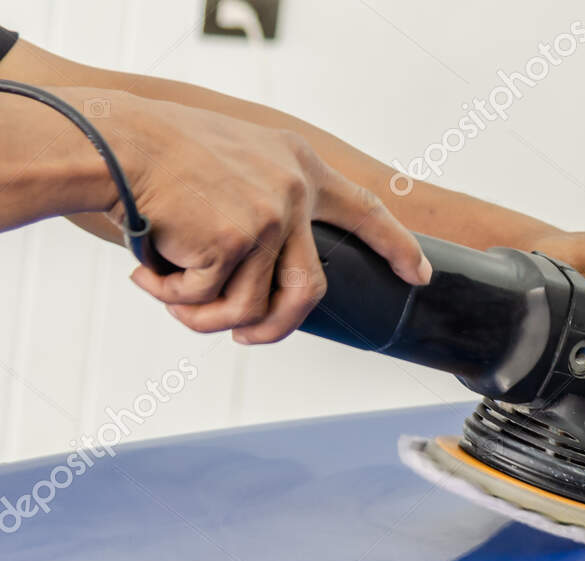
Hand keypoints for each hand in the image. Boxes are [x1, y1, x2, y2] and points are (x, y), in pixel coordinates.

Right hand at [99, 92, 430, 343]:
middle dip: (278, 329)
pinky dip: (173, 297)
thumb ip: (263, 207)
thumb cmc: (156, 155)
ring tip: (166, 297)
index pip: (365, 212)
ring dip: (202, 315)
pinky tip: (147, 274)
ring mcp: (271, 215)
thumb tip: (267, 286)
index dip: (396, 246)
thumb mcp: (231, 163)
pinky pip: (209, 299)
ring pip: (252, 305)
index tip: (419, 275)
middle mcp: (294, 190)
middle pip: (311, 292)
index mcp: (298, 166)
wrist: (109, 141)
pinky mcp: (238, 239)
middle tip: (246, 340)